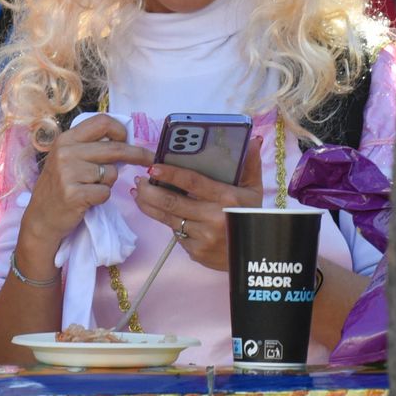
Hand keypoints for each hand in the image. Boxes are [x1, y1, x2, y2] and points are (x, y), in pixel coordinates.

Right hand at [18, 115, 152, 257]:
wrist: (41, 218)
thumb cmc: (59, 186)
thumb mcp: (67, 159)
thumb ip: (90, 147)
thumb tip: (125, 141)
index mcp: (66, 139)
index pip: (102, 122)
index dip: (120, 130)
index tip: (128, 139)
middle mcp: (65, 152)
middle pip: (114, 148)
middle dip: (137, 154)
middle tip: (149, 159)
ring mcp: (68, 173)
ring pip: (111, 173)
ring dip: (108, 183)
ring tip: (90, 187)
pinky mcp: (74, 194)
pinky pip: (105, 192)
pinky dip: (102, 197)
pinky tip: (87, 199)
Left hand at [132, 136, 262, 271]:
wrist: (255, 256)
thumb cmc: (252, 218)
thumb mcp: (254, 190)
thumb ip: (250, 164)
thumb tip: (253, 140)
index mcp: (227, 199)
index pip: (192, 182)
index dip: (170, 174)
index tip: (153, 167)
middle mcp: (213, 218)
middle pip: (171, 202)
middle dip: (149, 191)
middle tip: (139, 181)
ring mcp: (203, 238)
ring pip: (168, 219)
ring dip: (149, 206)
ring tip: (140, 194)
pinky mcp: (196, 252)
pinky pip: (176, 234)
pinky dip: (170, 223)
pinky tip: (165, 214)